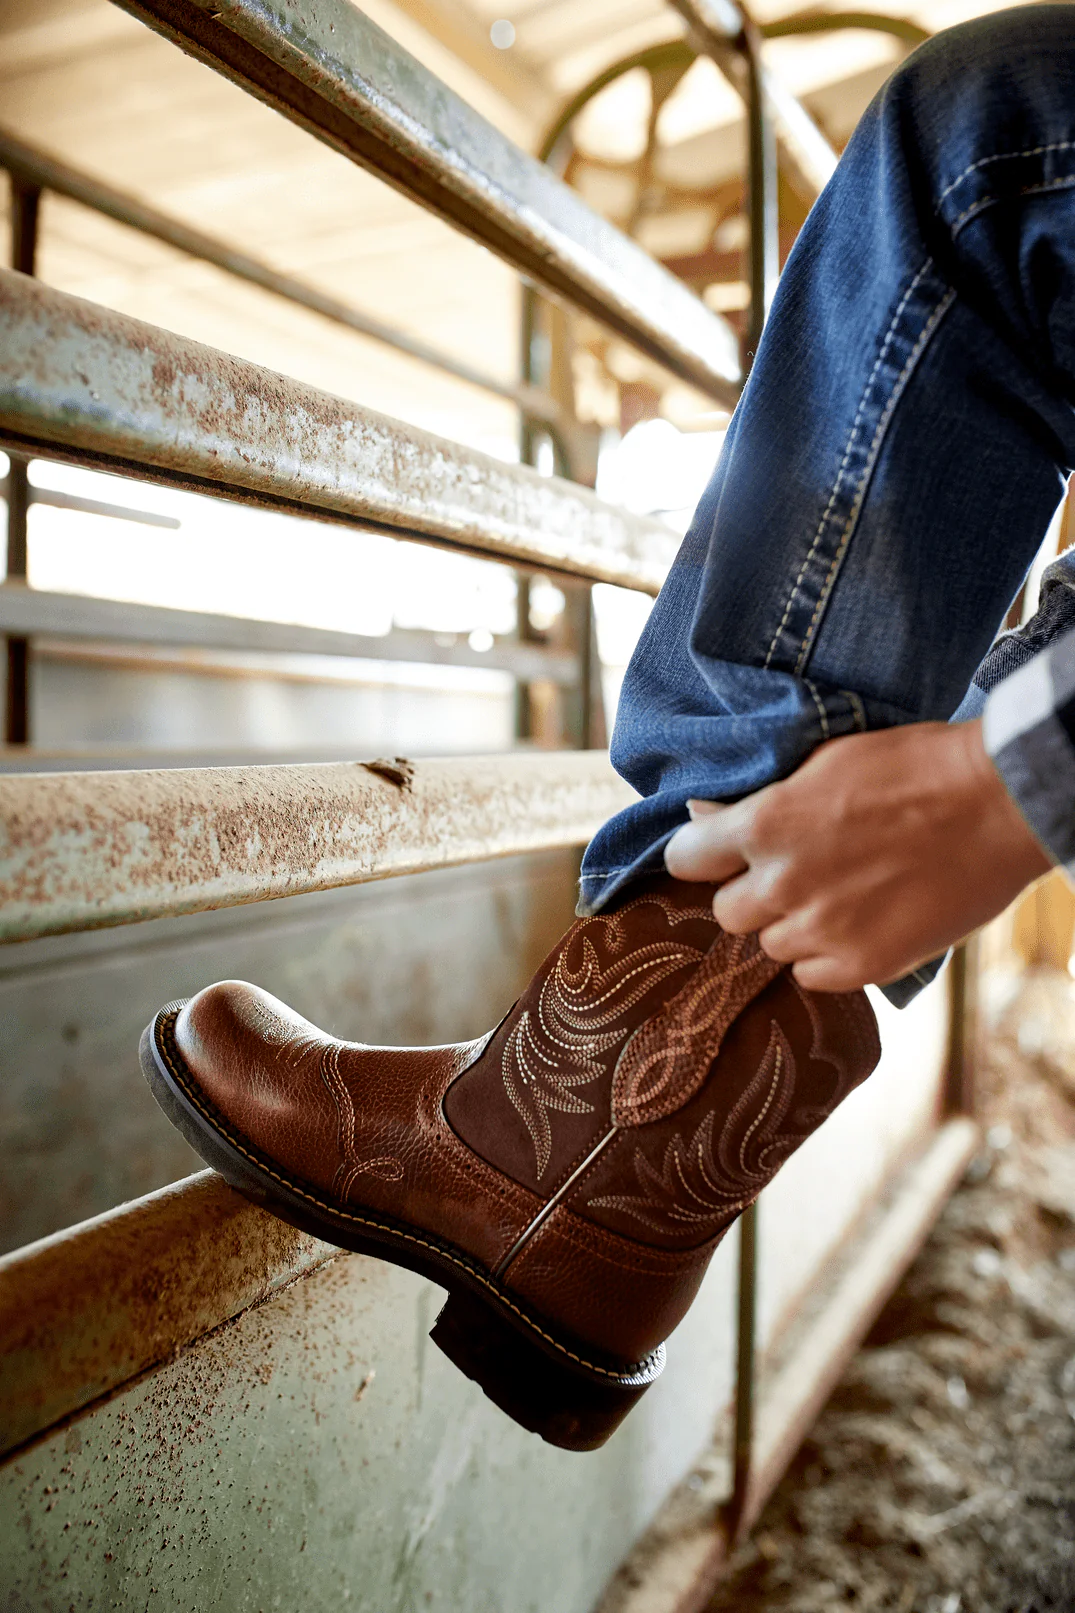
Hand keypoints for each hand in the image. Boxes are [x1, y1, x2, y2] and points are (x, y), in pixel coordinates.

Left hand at [664, 720, 1050, 990]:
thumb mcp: (824, 761)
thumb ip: (759, 798)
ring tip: (840, 896)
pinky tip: (859, 925)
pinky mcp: (861, 965)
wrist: (996, 805)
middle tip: (793, 875)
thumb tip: (702, 812)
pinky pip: (811, 976)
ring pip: (770, 946)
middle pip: (726, 912)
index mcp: (763, 825)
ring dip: (793, 926)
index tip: (717, 855)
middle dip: (752, 894)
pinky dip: (827, 958)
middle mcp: (781, 884)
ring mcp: (820, 931)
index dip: (700, 856)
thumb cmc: (915, 769)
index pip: (684, 858)